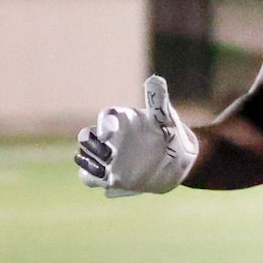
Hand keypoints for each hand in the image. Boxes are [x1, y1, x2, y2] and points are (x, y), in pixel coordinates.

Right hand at [74, 75, 196, 197]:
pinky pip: (90, 178)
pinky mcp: (110, 177)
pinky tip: (110, 183)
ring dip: (88, 164)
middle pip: (86, 137)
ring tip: (105, 172)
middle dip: (91, 145)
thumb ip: (158, 100)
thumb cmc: (171, 135)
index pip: (106, 117)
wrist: (179, 162)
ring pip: (83, 158)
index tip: (109, 135)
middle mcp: (110, 138)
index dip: (103, 124)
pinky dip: (94, 180)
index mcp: (122, 120)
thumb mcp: (166, 119)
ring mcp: (108, 158)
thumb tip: (155, 78)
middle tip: (108, 154)